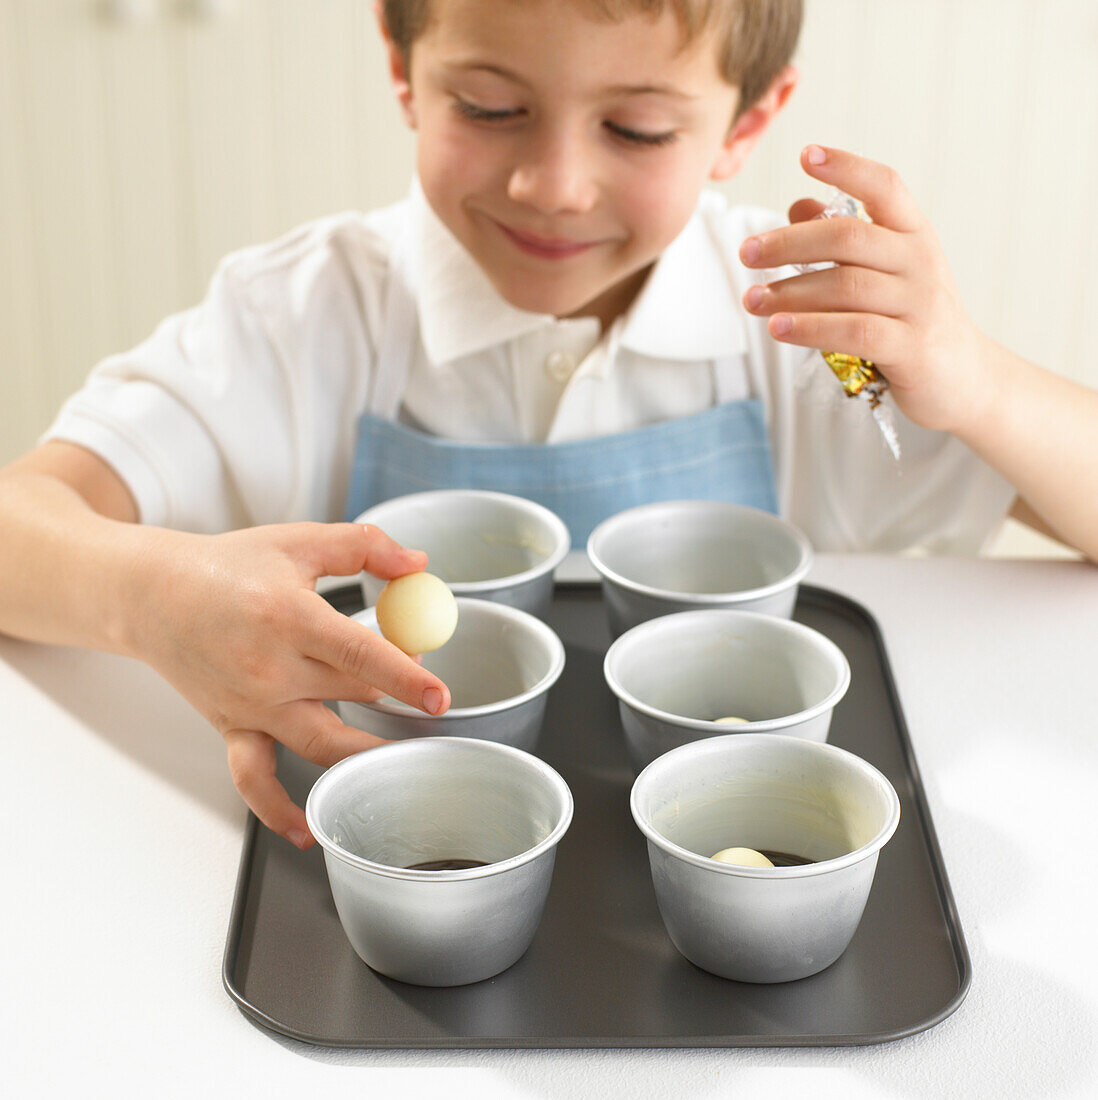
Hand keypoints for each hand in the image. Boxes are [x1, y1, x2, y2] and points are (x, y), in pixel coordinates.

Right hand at [123, 522, 450, 848]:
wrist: (152, 596)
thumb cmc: (227, 566)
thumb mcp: (299, 540)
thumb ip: (365, 546)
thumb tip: (417, 564)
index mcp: (290, 617)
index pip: (360, 654)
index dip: (404, 677)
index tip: (439, 697)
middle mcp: (270, 669)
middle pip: (351, 694)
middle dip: (393, 693)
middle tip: (415, 684)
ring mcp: (250, 705)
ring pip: (320, 744)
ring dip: (365, 757)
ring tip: (403, 760)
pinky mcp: (232, 728)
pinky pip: (254, 780)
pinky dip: (278, 811)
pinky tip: (307, 830)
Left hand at [739, 145, 993, 433]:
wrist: (963, 379)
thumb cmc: (911, 319)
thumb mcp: (883, 273)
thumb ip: (843, 240)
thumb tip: (798, 205)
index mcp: (913, 234)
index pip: (885, 186)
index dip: (847, 166)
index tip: (806, 154)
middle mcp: (919, 262)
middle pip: (848, 237)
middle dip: (790, 242)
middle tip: (747, 253)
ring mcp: (918, 305)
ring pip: (845, 287)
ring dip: (790, 292)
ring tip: (752, 300)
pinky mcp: (911, 348)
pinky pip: (854, 332)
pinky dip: (811, 329)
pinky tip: (779, 329)